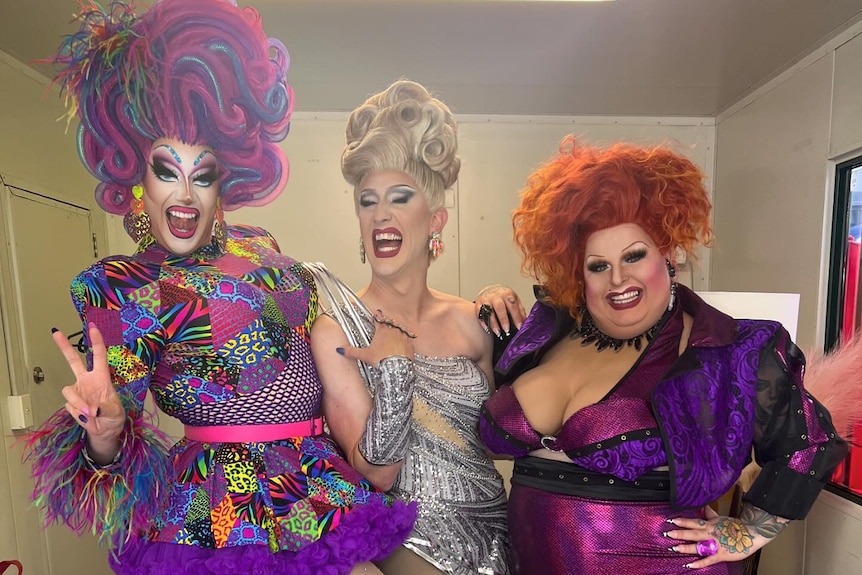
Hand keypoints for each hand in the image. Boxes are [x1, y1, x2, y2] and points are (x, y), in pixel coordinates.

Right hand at [53, 324, 125, 453]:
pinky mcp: (71, 402)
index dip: (96, 341)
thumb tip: (92, 408)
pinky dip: (78, 413)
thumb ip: (105, 409)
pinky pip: (69, 406)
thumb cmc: (114, 416)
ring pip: (68, 391)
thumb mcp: (116, 412)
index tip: (92, 328)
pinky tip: (86, 416)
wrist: (105, 430)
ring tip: (89, 412)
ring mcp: (77, 390)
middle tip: (56, 332)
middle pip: (72, 360)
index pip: (99, 355)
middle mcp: (87, 380)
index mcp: (102, 376)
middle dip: (64, 346)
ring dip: (78, 403)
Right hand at [338, 311, 414, 366]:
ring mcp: (404, 337)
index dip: (377, 316)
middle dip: (387, 323)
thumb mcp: (365, 355)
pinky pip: (408, 340)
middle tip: (385, 323)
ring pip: (401, 330)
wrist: (397, 368)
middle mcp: (394, 331)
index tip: (376, 313)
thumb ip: (352, 351)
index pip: (379, 319)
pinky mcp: (411, 345)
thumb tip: (340, 349)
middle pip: (390, 323)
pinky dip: (405, 340)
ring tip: (394, 333)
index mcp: (383, 331)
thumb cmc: (382, 359)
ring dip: (397, 331)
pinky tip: (403, 344)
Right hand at [474, 284, 525, 335]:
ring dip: (493, 323)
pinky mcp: (478, 304)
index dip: (516, 317)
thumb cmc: (504, 297)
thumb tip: (525, 321)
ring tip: (498, 332)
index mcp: (507, 294)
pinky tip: (487, 329)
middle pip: (499, 307)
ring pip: (488, 311)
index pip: (512, 305)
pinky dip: (483, 322)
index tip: (519, 327)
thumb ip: (520, 310)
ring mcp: (486, 299)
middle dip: (503, 319)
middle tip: (507, 330)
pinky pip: (479, 314)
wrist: (490, 290)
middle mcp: (496, 296)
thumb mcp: (514, 300)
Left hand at [666, 504, 787, 568]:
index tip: (670, 521)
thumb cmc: (735, 526)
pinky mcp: (721, 555)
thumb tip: (704, 506)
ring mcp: (715, 545)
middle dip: (680, 534)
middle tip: (668, 534)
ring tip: (674, 548)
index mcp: (710, 524)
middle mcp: (711, 534)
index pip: (694, 522)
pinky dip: (698, 563)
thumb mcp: (721, 518)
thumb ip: (710, 514)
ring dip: (686, 547)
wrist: (751, 534)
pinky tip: (688, 565)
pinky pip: (708, 560)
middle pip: (693, 533)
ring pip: (698, 546)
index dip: (682, 521)